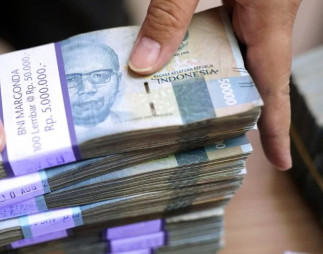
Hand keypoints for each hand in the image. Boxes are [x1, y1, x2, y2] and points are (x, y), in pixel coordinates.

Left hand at [129, 0, 299, 169]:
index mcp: (269, 15)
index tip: (279, 161)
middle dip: (233, 109)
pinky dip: (213, 53)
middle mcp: (271, 16)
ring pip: (242, 56)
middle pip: (254, 76)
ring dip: (218, 81)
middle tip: (207, 139)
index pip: (274, 83)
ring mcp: (261, 7)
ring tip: (189, 108)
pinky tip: (186, 61)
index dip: (276, 126)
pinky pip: (234, 34)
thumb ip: (168, 16)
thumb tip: (144, 63)